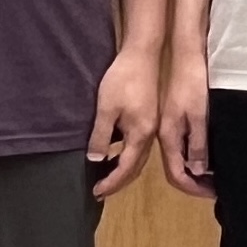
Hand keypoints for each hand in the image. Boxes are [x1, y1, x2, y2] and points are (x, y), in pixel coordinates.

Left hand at [87, 47, 160, 197]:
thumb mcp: (107, 108)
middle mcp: (150, 134)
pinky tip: (116, 153)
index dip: (111, 182)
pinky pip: (139, 146)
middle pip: (136, 167)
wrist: (142, 54)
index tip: (96, 192)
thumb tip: (95, 160)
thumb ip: (102, 136)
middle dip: (119, 181)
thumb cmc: (123, 80)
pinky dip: (127, 156)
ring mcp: (151, 126)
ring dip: (124, 170)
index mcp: (141, 134)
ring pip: (139, 157)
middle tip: (101, 191)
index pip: (126, 168)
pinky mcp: (149, 117)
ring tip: (106, 177)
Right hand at [160, 49, 216, 199]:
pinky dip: (192, 158)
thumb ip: (197, 143)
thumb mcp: (199, 115)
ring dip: (194, 172)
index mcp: (168, 136)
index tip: (212, 194)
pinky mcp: (173, 120)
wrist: (184, 57)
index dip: (193, 188)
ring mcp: (168, 128)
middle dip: (194, 184)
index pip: (176, 174)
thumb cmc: (192, 84)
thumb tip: (196, 171)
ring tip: (212, 179)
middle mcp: (165, 135)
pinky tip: (206, 157)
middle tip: (214, 190)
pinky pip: (180, 147)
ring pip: (178, 159)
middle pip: (175, 170)